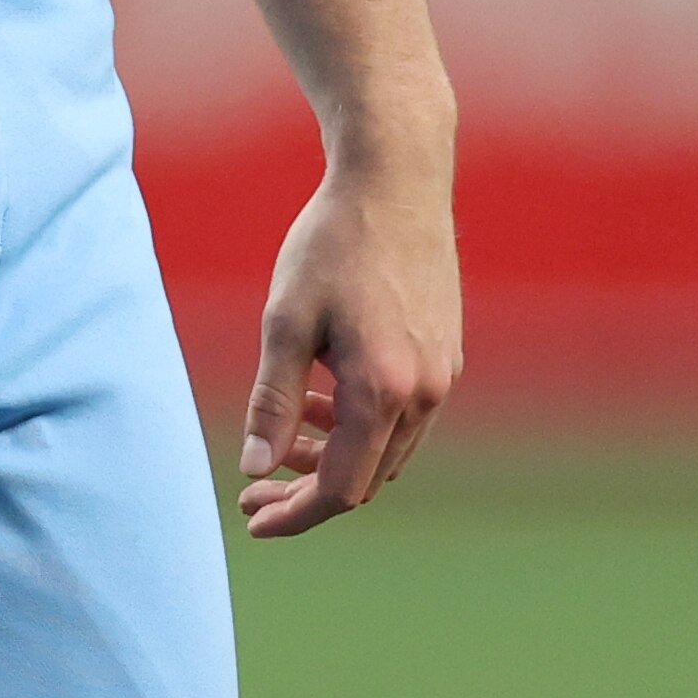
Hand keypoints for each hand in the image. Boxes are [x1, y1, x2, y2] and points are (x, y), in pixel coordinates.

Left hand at [236, 162, 460, 535]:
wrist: (397, 178)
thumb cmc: (332, 243)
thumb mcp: (285, 320)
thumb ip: (273, 401)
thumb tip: (254, 470)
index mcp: (384, 392)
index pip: (340, 489)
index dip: (294, 512)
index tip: (251, 518)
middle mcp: (424, 394)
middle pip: (366, 477)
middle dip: (306, 489)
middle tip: (252, 486)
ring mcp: (442, 376)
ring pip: (386, 449)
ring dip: (334, 454)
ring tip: (283, 433)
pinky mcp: (446, 354)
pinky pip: (402, 415)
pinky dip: (360, 423)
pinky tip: (321, 395)